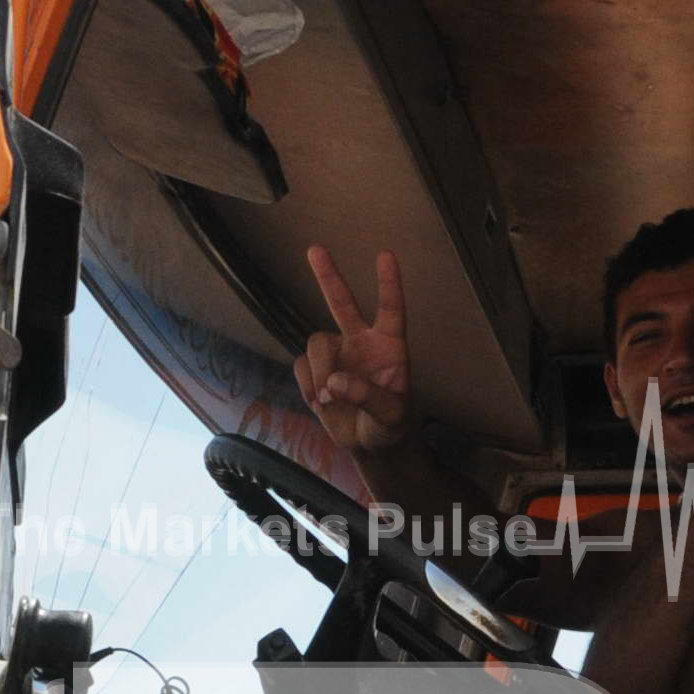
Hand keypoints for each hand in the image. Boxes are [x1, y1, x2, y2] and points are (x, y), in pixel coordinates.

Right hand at [291, 246, 411, 455]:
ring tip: (330, 400)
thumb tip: (336, 382)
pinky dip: (308, 387)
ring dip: (320, 373)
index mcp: (389, 346)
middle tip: (315, 249)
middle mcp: (361, 342)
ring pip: (316, 344)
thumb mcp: (391, 416)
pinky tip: (322, 403)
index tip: (385, 255)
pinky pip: (302, 367)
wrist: (369, 444)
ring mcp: (337, 354)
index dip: (388, 283)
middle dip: (328, 277)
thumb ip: (368, 397)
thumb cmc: (391, 424)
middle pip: (342, 303)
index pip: (391, 309)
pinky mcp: (316, 370)